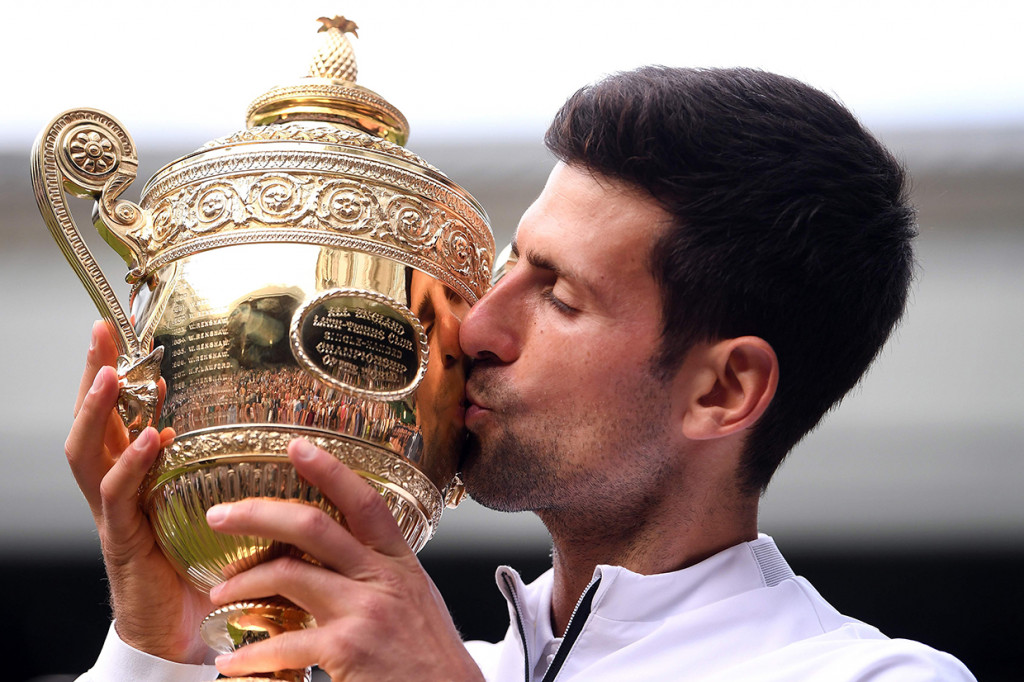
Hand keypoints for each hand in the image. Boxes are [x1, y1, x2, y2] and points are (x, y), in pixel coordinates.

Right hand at [67, 321, 211, 662]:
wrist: (183, 631)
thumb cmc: (201, 567)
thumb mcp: (215, 505)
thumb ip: (219, 470)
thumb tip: (245, 429)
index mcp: (139, 476)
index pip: (119, 415)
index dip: (119, 374)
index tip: (124, 332)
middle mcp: (118, 489)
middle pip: (92, 422)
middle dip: (94, 375)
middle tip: (101, 333)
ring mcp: (114, 515)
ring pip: (88, 453)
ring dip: (98, 411)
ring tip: (111, 374)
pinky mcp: (123, 542)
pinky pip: (116, 498)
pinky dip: (130, 466)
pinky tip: (148, 440)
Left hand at [206, 439, 484, 680]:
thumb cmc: (429, 658)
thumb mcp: (413, 601)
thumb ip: (380, 575)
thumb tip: (342, 559)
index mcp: (398, 562)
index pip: (363, 501)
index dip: (329, 469)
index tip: (296, 446)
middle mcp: (382, 578)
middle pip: (313, 526)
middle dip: (258, 514)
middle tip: (219, 516)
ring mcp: (365, 610)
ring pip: (289, 575)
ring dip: (243, 583)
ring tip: (220, 593)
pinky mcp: (348, 647)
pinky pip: (284, 641)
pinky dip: (250, 654)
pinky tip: (232, 663)